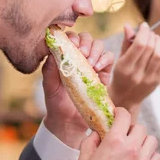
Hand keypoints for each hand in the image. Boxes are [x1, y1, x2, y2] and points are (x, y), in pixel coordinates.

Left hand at [43, 32, 113, 147]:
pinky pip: (109, 58)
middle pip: (87, 38)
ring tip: (91, 64)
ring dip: (96, 51)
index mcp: (65, 56)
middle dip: (86, 42)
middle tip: (83, 54)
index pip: (70, 38)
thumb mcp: (49, 86)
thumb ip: (49, 70)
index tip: (72, 46)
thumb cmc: (56, 102)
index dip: (72, 37)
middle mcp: (79, 57)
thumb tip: (52, 52)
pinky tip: (98, 69)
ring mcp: (93, 64)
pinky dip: (105, 60)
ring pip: (99, 45)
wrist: (69, 121)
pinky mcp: (104, 74)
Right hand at [75, 107, 159, 159]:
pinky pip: (157, 157)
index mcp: (115, 141)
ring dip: (143, 141)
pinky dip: (151, 155)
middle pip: (140, 128)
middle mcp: (132, 148)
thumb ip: (91, 140)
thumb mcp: (84, 157)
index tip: (118, 115)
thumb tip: (97, 133)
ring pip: (151, 140)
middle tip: (124, 136)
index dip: (121, 113)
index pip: (125, 116)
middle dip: (131, 129)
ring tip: (135, 147)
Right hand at [108, 23, 159, 113]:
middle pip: (150, 48)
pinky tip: (159, 46)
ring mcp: (149, 79)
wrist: (125, 99)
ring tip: (154, 38)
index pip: (139, 45)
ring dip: (159, 41)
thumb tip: (128, 25)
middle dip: (151, 35)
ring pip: (159, 54)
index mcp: (125, 67)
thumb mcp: (119, 60)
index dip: (144, 32)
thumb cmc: (120, 76)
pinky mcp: (157, 81)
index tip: (143, 25)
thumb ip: (126, 43)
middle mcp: (137, 74)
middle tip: (148, 31)